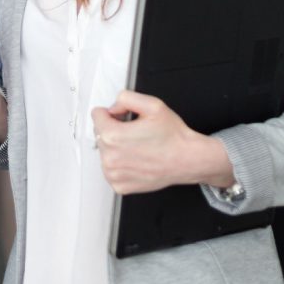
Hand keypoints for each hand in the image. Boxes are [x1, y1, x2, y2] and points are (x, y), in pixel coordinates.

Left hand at [91, 90, 233, 193]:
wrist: (187, 159)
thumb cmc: (172, 136)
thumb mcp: (152, 104)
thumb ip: (125, 98)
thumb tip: (112, 107)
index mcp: (112, 135)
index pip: (96, 115)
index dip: (113, 113)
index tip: (124, 118)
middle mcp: (109, 157)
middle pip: (100, 133)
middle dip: (114, 130)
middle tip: (135, 133)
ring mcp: (113, 174)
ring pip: (105, 152)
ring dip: (117, 148)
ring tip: (138, 147)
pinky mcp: (119, 186)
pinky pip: (111, 170)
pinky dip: (121, 165)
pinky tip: (137, 160)